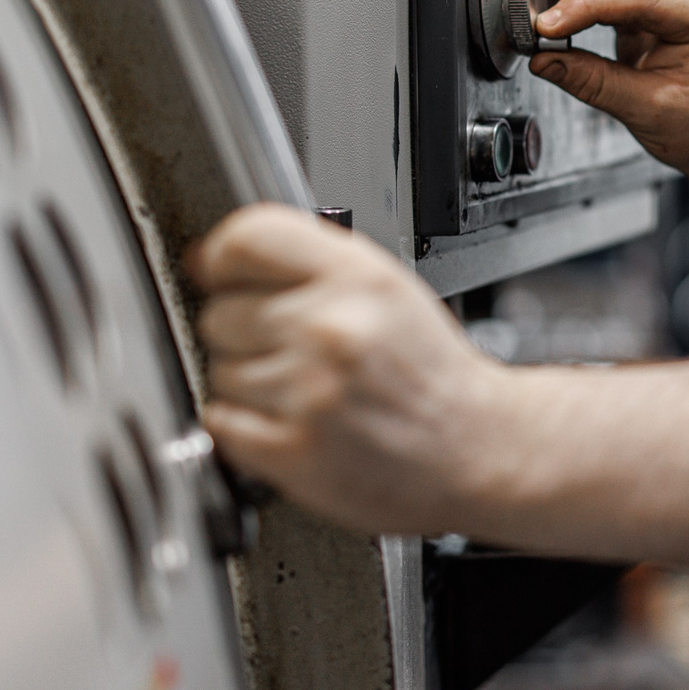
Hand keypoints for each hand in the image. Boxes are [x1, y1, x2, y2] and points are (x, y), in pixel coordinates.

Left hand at [187, 204, 510, 536]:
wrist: (480, 448)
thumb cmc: (432, 375)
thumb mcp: (387, 289)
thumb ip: (307, 265)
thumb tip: (208, 259)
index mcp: (359, 277)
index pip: (246, 238)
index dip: (223, 258)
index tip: (223, 276)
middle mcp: (332, 328)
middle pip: (220, 311)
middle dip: (247, 333)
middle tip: (297, 351)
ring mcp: (310, 391)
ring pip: (219, 370)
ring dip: (249, 384)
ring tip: (304, 392)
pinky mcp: (293, 450)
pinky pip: (220, 420)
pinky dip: (244, 426)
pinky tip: (291, 421)